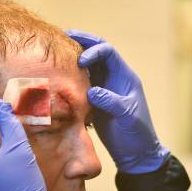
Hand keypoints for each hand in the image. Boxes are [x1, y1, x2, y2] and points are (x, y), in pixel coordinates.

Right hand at [67, 30, 169, 173]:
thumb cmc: (137, 134)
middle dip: (80, 43)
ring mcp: (103, 88)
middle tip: (60, 36)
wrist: (135, 154)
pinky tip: (55, 76)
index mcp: (125, 77)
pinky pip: (81, 83)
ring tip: (54, 53)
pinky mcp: (94, 100)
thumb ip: (111, 102)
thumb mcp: (127, 117)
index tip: (81, 61)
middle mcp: (113, 78)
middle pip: (96, 53)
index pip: (108, 52)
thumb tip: (91, 91)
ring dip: (72, 59)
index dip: (94, 50)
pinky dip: (70, 77)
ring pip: (87, 67)